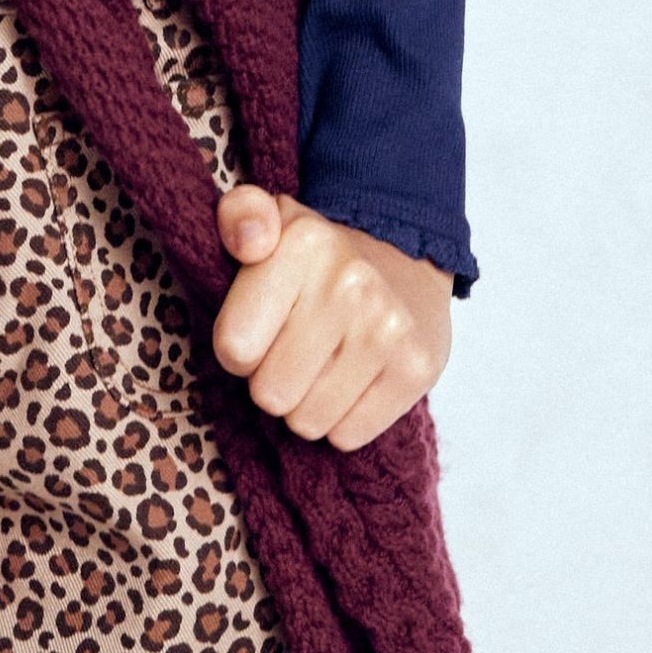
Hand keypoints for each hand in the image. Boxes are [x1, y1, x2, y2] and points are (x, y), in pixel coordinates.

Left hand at [210, 185, 451, 451]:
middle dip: (269, 380)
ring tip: (318, 366)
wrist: (404, 258)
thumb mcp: (268, 217)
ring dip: (304, 404)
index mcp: (303, 243)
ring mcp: (388, 329)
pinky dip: (340, 420)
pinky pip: (349, 435)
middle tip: (289, 351)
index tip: (255, 331)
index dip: (235, 349)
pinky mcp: (417, 369)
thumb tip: (251, 242)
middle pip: (270, 392)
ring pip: (307, 421)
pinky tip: (348, 382)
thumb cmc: (315, 254)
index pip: (234, 347)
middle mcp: (349, 284)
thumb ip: (239, 217)